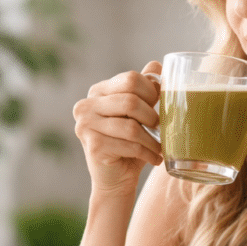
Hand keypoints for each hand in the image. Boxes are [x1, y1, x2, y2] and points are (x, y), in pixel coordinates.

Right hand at [73, 62, 162, 196]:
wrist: (115, 180)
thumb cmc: (130, 145)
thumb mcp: (139, 114)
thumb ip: (144, 90)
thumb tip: (156, 65)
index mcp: (97, 92)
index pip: (130, 79)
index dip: (151, 92)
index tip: (159, 107)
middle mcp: (85, 105)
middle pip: (130, 100)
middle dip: (152, 117)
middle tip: (161, 129)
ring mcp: (85, 126)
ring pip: (131, 126)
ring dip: (153, 139)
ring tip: (160, 147)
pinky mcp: (93, 146)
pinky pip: (129, 144)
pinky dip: (147, 152)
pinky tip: (154, 158)